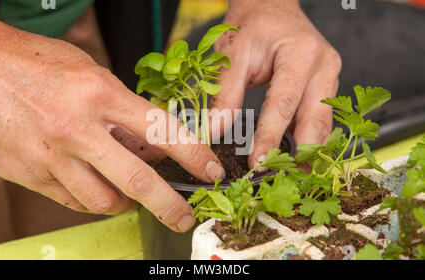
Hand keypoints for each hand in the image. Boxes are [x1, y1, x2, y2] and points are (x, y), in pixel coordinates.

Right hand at [0, 5, 224, 231]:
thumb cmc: (34, 63)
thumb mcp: (89, 73)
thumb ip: (122, 110)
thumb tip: (151, 145)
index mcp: (99, 93)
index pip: (161, 131)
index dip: (193, 155)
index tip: (210, 171)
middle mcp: (77, 128)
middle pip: (136, 180)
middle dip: (169, 205)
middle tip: (185, 218)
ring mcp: (52, 156)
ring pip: (103, 201)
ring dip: (124, 203)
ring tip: (129, 195)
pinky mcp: (31, 175)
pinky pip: (73, 202)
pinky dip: (92, 199)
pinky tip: (94, 187)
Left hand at [211, 0, 341, 169]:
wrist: (271, 8)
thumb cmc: (252, 26)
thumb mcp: (232, 53)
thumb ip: (225, 93)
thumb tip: (215, 131)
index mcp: (301, 54)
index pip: (284, 104)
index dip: (271, 137)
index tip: (258, 163)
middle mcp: (324, 66)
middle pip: (315, 120)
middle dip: (300, 154)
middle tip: (283, 179)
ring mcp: (330, 77)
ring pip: (323, 124)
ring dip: (308, 151)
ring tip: (291, 175)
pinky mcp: (327, 86)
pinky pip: (320, 118)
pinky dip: (307, 139)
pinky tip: (295, 156)